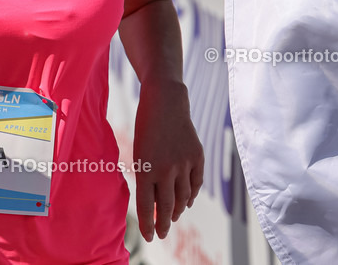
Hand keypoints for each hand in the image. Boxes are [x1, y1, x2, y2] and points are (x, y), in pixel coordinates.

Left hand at [133, 79, 203, 241]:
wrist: (165, 102)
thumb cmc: (146, 128)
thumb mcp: (140, 153)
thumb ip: (147, 178)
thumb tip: (154, 204)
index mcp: (145, 168)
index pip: (146, 205)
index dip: (148, 224)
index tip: (149, 237)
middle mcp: (165, 169)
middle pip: (166, 206)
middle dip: (163, 224)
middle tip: (162, 234)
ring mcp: (184, 163)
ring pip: (183, 197)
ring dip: (177, 210)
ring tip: (173, 217)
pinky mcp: (197, 156)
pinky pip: (196, 183)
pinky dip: (192, 195)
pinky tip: (187, 202)